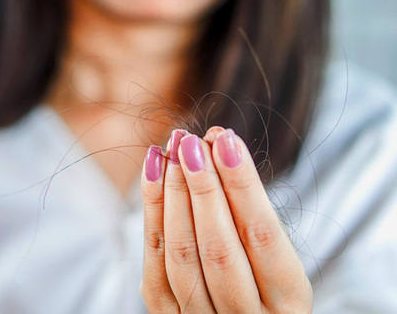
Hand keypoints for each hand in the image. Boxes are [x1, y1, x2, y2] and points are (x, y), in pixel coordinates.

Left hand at [140, 127, 311, 312]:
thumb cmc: (263, 286)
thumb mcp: (277, 262)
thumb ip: (251, 216)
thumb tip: (219, 146)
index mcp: (287, 304)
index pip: (262, 236)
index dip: (243, 185)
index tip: (226, 141)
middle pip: (218, 248)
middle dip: (203, 187)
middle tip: (192, 142)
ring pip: (182, 255)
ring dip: (174, 194)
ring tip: (173, 150)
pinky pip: (155, 265)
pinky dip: (153, 213)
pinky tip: (154, 173)